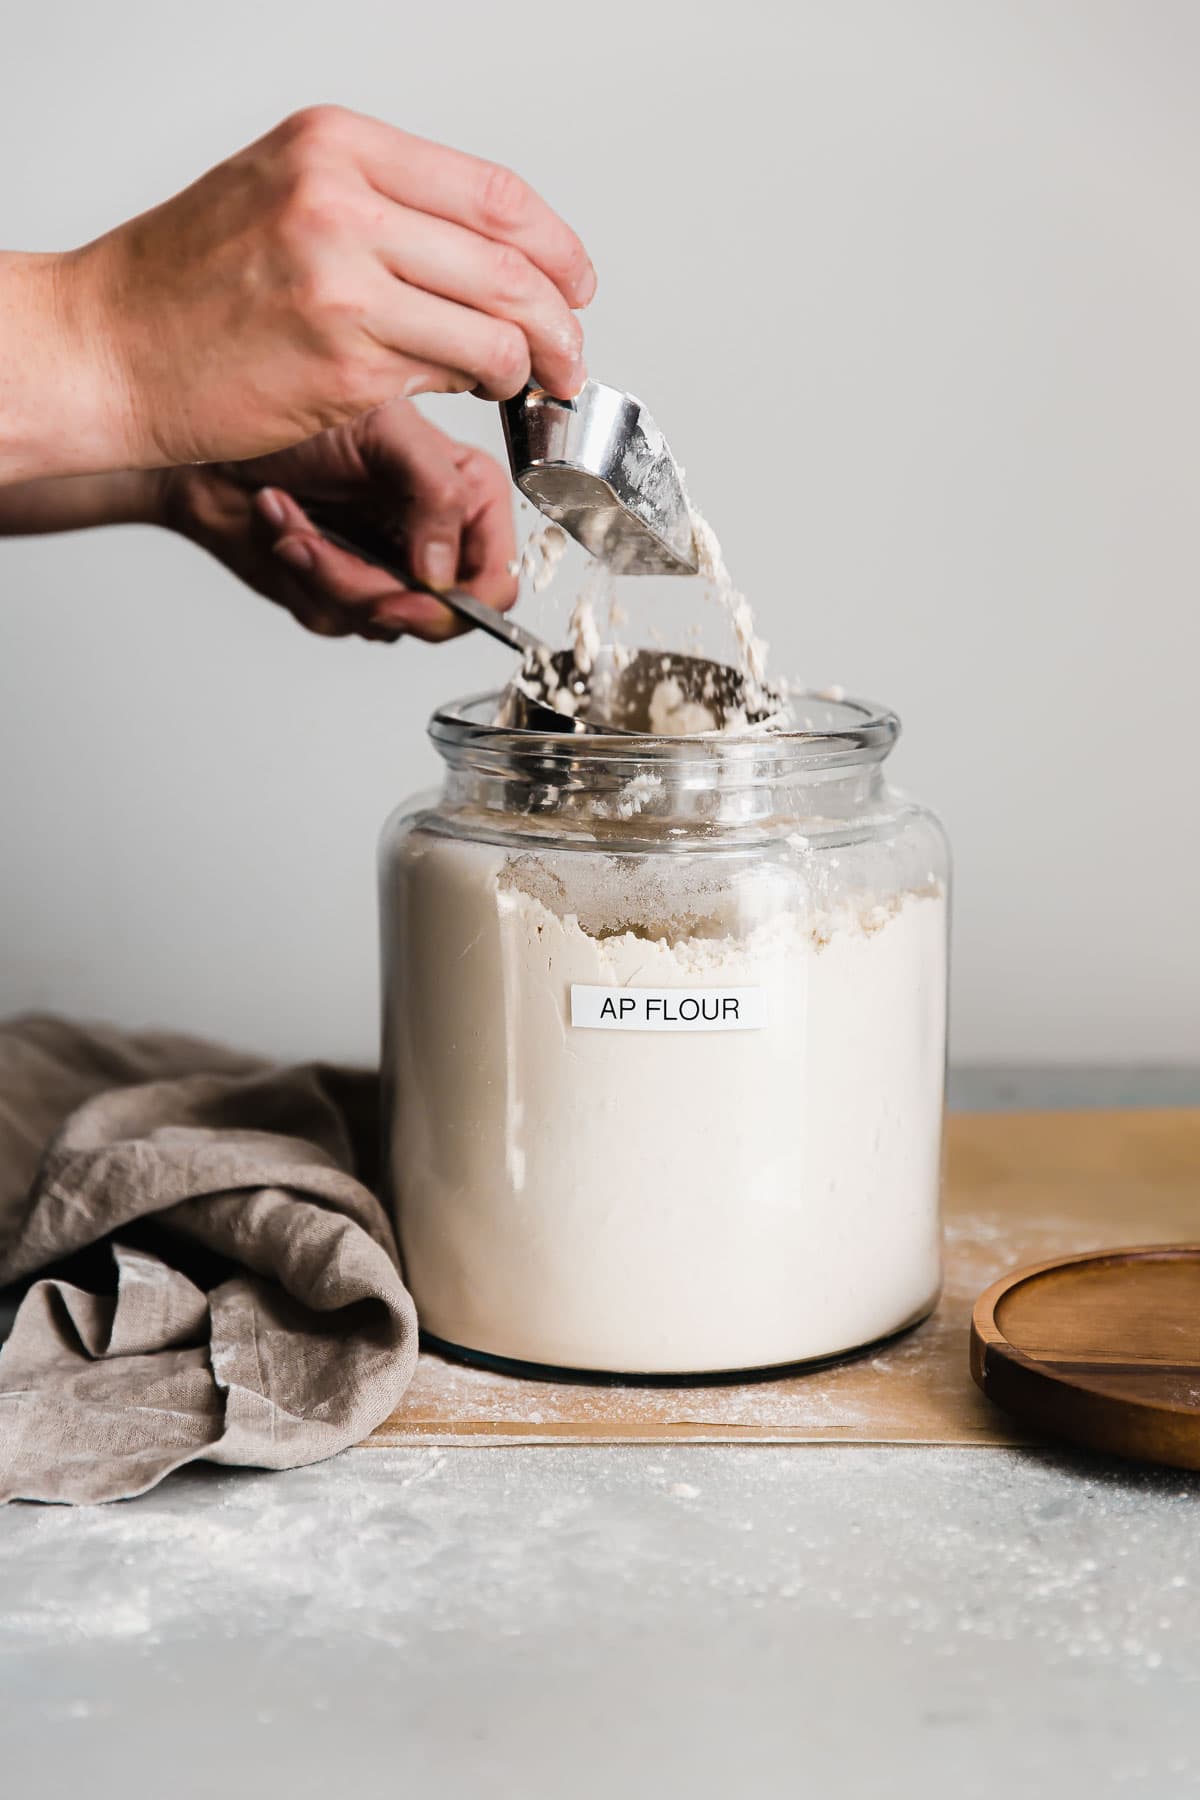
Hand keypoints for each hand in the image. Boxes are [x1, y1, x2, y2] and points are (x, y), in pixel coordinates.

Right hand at [64, 105, 594, 470]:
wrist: (108, 347)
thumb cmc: (183, 283)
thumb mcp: (281, 195)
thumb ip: (381, 211)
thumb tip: (484, 262)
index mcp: (334, 145)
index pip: (491, 190)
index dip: (555, 245)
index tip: (575, 281)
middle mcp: (341, 203)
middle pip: (508, 261)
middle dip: (560, 318)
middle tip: (570, 349)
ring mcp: (344, 286)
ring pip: (493, 328)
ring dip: (532, 364)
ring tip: (531, 380)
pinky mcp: (344, 366)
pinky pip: (447, 379)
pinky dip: (477, 390)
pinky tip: (471, 395)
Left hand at [158, 399, 517, 640]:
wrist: (215, 445)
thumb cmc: (297, 417)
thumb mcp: (384, 429)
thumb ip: (437, 492)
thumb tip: (443, 572)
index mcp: (466, 495)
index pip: (497, 575)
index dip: (463, 600)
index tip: (412, 591)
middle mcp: (436, 539)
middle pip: (442, 616)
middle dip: (375, 588)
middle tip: (330, 557)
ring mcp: (389, 571)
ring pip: (382, 622)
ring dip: (325, 572)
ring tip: (292, 518)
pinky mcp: (341, 593)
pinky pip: (335, 619)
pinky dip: (299, 575)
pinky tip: (282, 527)